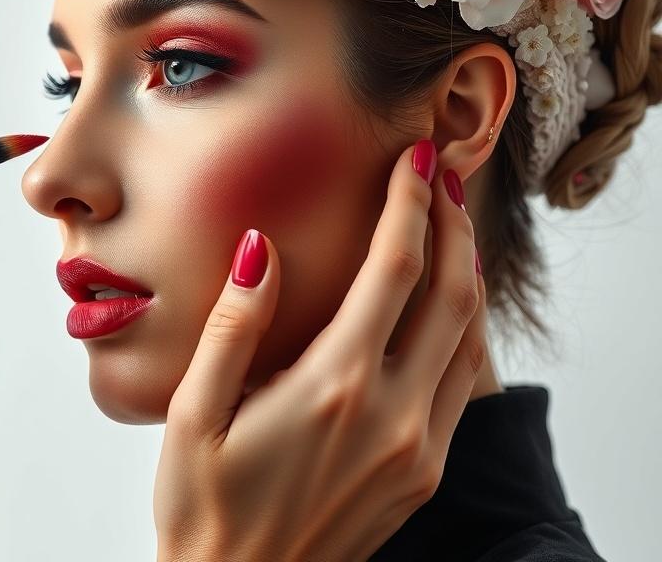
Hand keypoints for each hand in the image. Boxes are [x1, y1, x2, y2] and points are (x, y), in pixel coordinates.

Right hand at [154, 140, 485, 561]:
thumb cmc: (204, 505)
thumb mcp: (194, 412)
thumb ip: (233, 324)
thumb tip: (258, 248)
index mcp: (333, 387)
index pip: (394, 270)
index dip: (409, 205)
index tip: (414, 159)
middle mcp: (392, 414)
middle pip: (451, 294)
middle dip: (453, 225)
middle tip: (442, 178)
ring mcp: (417, 447)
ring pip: (470, 337)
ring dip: (465, 273)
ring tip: (449, 227)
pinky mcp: (423, 471)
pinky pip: (462, 381)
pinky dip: (463, 328)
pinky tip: (442, 306)